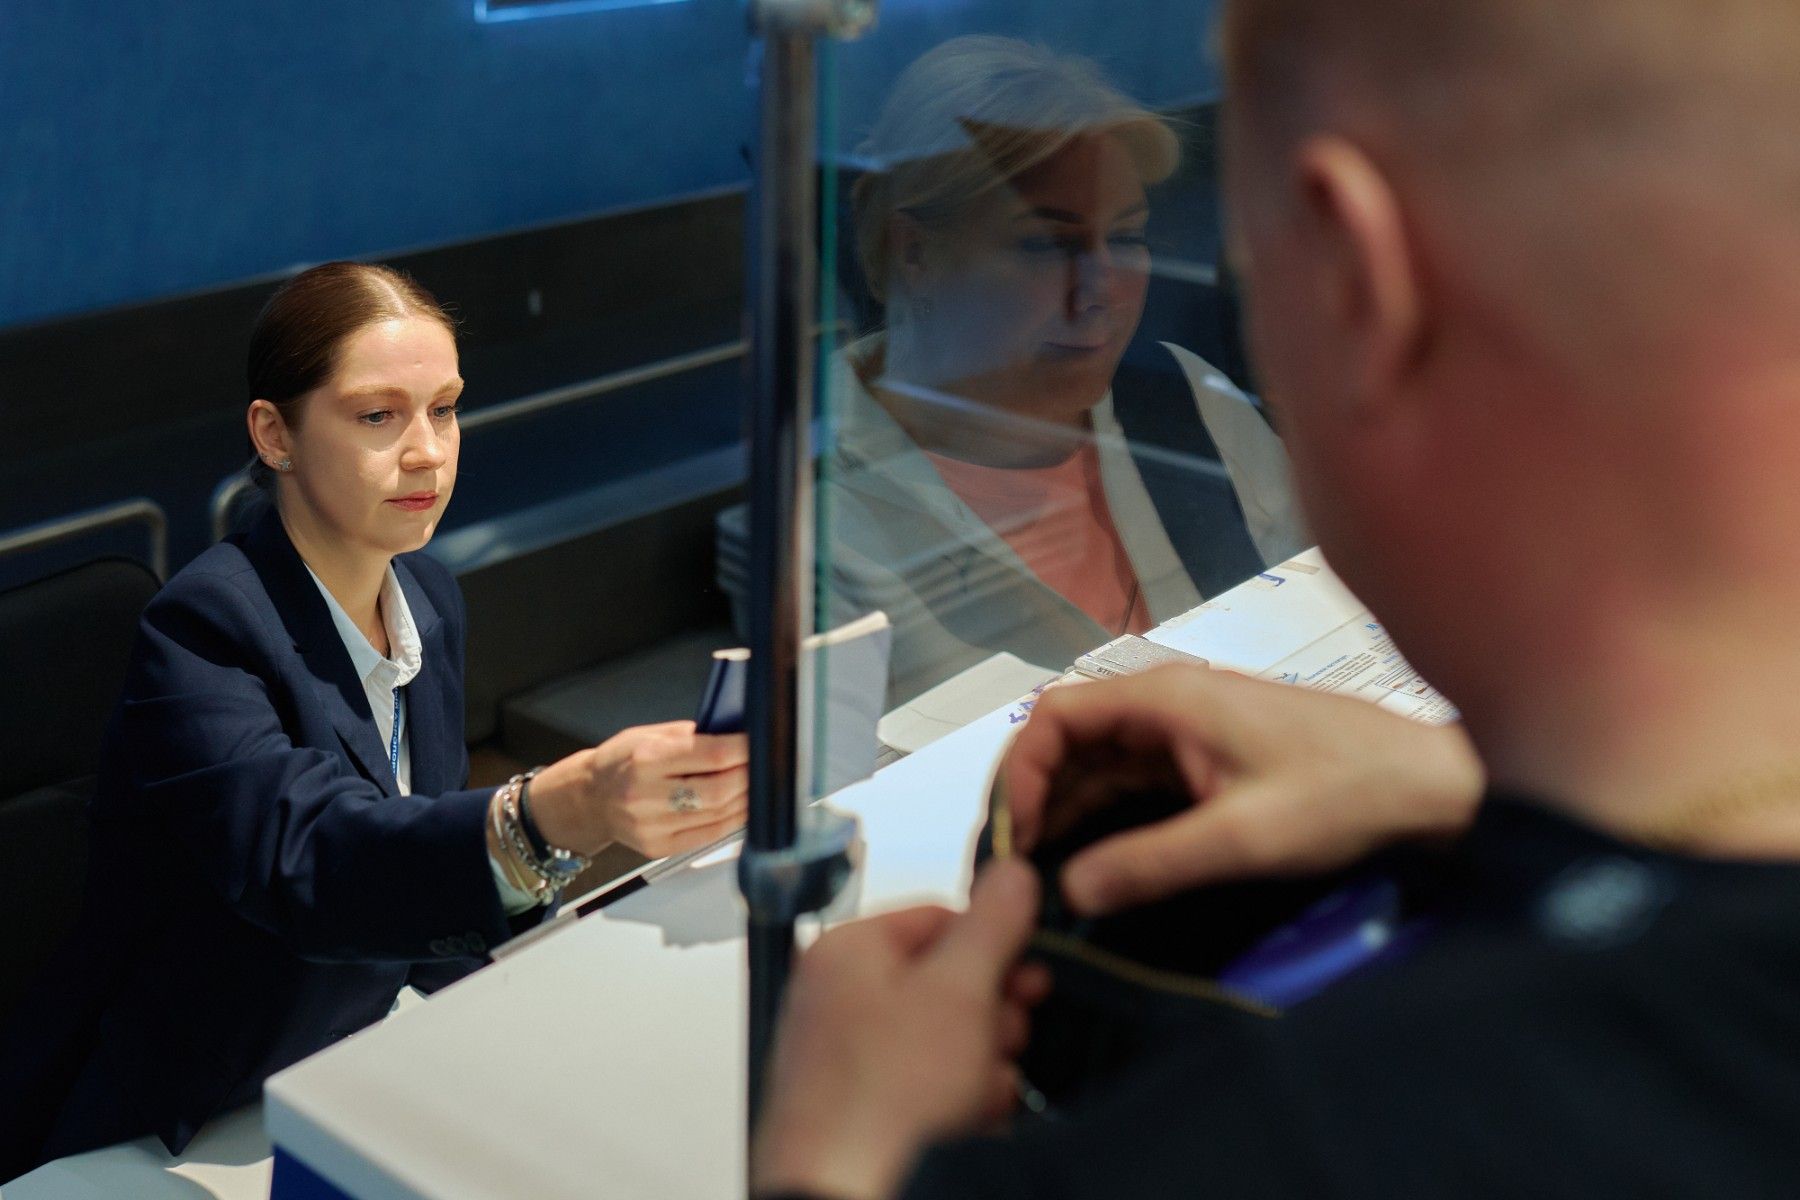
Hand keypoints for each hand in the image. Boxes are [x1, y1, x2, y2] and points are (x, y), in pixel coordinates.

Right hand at [528, 721, 749, 858]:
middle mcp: (646, 794)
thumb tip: (738, 737)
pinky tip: (740, 808)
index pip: (711, 755)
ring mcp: (651, 825)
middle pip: (719, 791)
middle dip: (749, 776)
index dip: (744, 750)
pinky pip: (708, 836)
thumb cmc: (622, 761)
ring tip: (756, 785)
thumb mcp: (651, 734)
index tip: (760, 742)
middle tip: (763, 765)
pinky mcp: (658, 847)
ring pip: (718, 816)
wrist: (590, 797)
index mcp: (646, 758)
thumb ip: (694, 737)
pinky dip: (731, 821)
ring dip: (746, 800)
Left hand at [752, 860, 1049, 1199]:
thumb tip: (1011, 873)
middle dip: (989, 1014)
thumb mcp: (959, 992)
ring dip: (979, 1065)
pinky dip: (955, 1103)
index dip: (993, 942)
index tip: (1028, 971)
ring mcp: (843, 1061)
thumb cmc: (882, 1106)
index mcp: (846, 952)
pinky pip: (923, 1090)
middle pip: (942, 981)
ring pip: (940, 1041)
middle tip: (1003, 1036)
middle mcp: (835, 1000)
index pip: (937, 915)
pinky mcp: (857, 1112)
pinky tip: (967, 1123)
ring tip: (979, 1094)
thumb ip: (992, 926)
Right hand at [1002, 665, 1483, 915]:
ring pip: (1100, 760)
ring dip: (1067, 809)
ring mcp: (1188, 729)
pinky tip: (1091, 859)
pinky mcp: (1209, 758)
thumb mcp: (1242, 837)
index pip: (1056, 715)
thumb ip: (1150, 862)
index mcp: (1166, 698)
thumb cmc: (1344, 796)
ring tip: (1040, 873)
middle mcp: (1167, 703)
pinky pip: (1134, 778)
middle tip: (1014, 866)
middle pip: (1070, 737)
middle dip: (1036, 796)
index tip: (1014, 839)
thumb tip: (1069, 890)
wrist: (1435, 786)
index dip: (1023, 773)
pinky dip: (1103, 813)